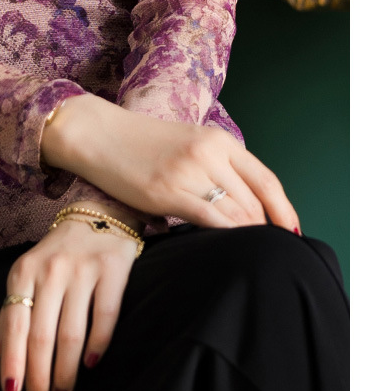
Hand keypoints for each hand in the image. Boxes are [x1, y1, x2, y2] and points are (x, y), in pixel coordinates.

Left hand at [0, 208, 138, 390]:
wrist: (100, 211)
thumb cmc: (58, 252)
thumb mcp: (28, 274)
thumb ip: (11, 311)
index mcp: (23, 271)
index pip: (14, 324)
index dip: (12, 361)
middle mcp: (50, 269)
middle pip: (41, 334)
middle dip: (39, 375)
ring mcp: (82, 269)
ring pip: (71, 332)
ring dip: (66, 370)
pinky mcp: (113, 269)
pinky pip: (104, 315)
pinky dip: (97, 344)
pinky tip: (90, 364)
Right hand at [41, 94, 300, 232]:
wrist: (99, 134)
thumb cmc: (141, 143)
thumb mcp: (188, 142)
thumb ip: (217, 165)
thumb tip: (243, 204)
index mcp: (218, 139)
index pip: (267, 179)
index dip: (284, 210)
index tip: (292, 232)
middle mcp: (209, 152)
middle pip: (255, 201)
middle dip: (265, 230)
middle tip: (267, 252)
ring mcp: (189, 171)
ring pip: (236, 213)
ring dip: (246, 237)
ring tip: (248, 256)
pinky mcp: (168, 191)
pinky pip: (212, 220)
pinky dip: (226, 237)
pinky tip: (226, 251)